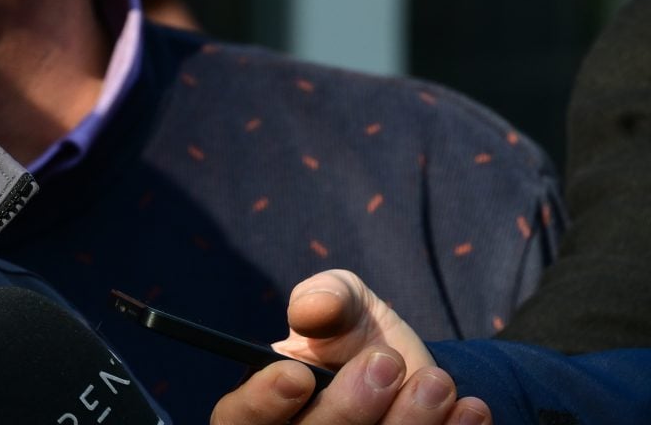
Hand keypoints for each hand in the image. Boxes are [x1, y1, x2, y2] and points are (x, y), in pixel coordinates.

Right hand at [211, 270, 490, 424]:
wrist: (414, 378)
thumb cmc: (357, 339)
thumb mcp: (343, 304)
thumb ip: (326, 297)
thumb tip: (313, 310)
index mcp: (260, 410)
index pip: (239, 419)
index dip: (263, 403)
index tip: (296, 373)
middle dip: (348, 408)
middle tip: (386, 361)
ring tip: (437, 382)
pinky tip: (471, 411)